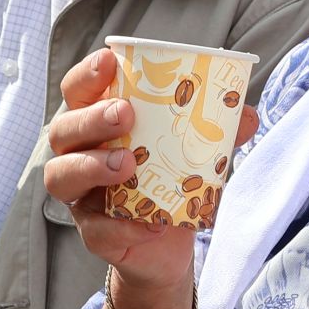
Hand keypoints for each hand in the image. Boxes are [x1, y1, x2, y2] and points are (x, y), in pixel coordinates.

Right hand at [43, 49, 258, 298]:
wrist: (168, 247)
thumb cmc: (171, 183)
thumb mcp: (197, 153)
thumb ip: (218, 132)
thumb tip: (245, 114)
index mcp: (98, 125)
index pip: (78, 93)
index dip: (87, 75)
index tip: (108, 61)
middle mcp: (79, 155)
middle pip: (65, 130)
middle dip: (91, 118)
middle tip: (125, 115)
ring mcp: (81, 195)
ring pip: (62, 176)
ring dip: (92, 166)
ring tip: (128, 165)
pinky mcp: (92, 234)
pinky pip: (96, 230)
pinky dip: (122, 226)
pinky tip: (151, 223)